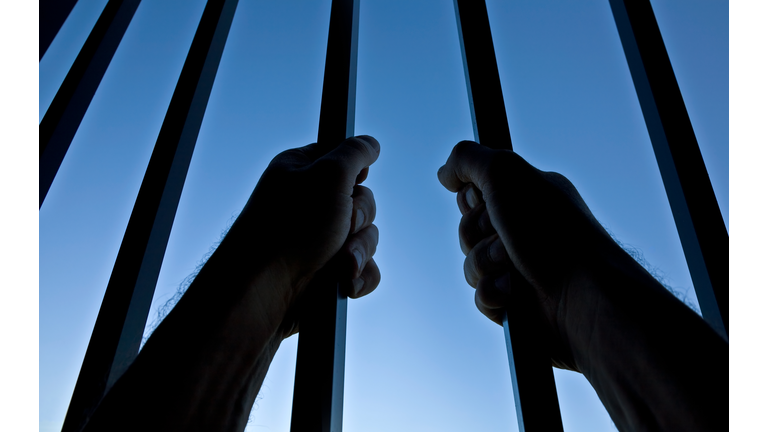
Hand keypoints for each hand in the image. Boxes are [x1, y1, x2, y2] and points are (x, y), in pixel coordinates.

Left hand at [229, 135, 381, 325]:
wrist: (263, 291)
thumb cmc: (290, 228)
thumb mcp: (329, 175)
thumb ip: (355, 153)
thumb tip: (370, 144)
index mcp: (302, 171)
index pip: (342, 160)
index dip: (354, 172)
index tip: (352, 181)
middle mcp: (310, 204)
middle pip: (363, 201)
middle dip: (359, 218)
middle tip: (341, 226)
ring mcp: (318, 240)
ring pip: (366, 237)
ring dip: (358, 251)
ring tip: (339, 263)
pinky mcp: (327, 272)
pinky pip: (363, 268)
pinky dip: (358, 275)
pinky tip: (344, 282)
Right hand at [438, 141, 616, 369]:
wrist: (581, 295)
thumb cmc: (550, 230)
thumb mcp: (505, 173)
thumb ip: (468, 159)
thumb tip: (445, 173)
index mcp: (528, 195)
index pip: (477, 191)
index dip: (474, 197)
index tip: (487, 200)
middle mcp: (525, 229)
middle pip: (468, 228)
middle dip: (477, 233)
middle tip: (506, 237)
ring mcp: (521, 266)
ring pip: (471, 264)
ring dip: (485, 263)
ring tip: (514, 267)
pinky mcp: (517, 302)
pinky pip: (481, 295)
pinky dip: (493, 292)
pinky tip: (515, 292)